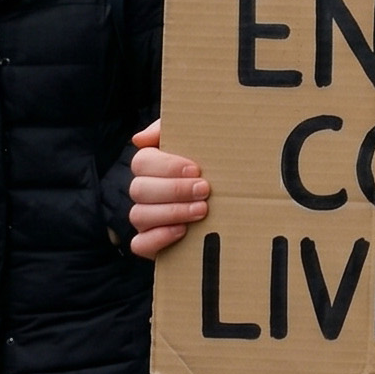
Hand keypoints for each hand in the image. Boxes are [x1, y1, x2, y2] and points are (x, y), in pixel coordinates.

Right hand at [128, 120, 209, 258]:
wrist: (235, 199)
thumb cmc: (208, 165)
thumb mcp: (195, 140)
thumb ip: (168, 129)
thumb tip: (139, 139)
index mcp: (150, 165)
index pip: (142, 162)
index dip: (167, 166)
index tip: (196, 169)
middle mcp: (143, 191)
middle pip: (139, 189)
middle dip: (174, 190)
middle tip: (204, 190)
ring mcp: (143, 218)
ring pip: (139, 215)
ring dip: (172, 212)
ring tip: (202, 210)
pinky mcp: (148, 243)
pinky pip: (139, 244)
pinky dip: (159, 237)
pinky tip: (183, 230)